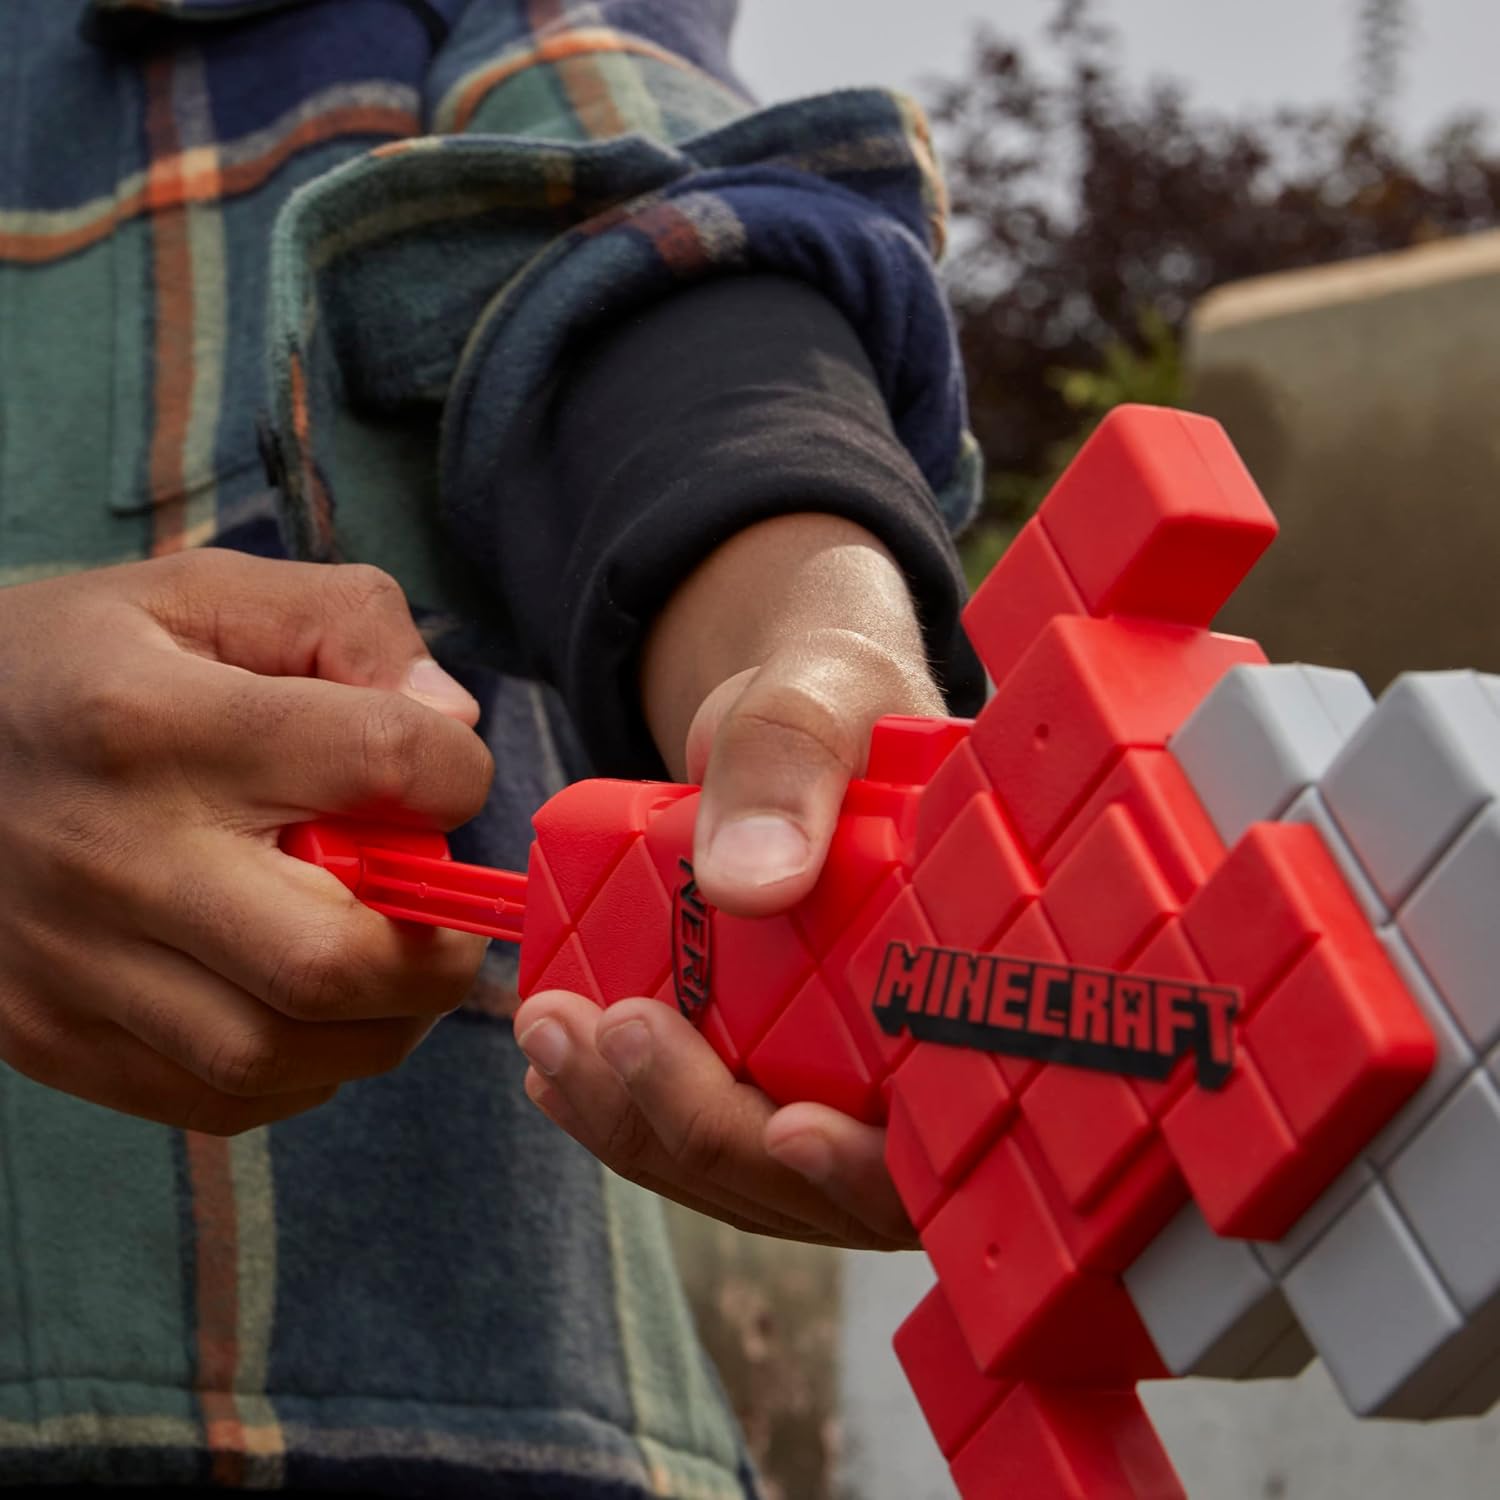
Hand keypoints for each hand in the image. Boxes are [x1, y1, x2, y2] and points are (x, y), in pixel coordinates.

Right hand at [0, 552, 493, 1133]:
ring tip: (388, 965)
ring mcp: (68, 964)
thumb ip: (350, 624)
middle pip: (330, 961)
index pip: (378, 760)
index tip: (445, 775)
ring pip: (278, 1054)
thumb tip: (452, 722)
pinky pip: (220, 1099)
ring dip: (381, 1024)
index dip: (456, 772)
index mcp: (158, 721)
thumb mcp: (208, 593)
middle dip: (435, 954)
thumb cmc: (83, 664)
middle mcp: (112, 856)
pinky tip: (308, 1007)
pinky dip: (304, 1068)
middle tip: (446, 919)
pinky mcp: (48, 1037)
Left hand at [519, 515, 944, 1247]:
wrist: (796, 713)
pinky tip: (558, 1064)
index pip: (947, 1132)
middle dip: (706, 1126)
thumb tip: (751, 882)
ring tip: (549, 1035)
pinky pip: (694, 1126)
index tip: (787, 1127)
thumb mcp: (822, 699)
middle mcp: (910, 1059)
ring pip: (745, 1168)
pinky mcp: (759, 1067)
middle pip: (824, 1181)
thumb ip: (796, 764)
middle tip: (608, 1035)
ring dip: (639, 1121)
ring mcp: (833, 1078)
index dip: (872, 1164)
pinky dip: (623, 1108)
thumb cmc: (841, 703)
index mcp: (969, 982)